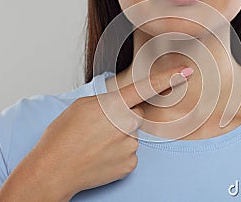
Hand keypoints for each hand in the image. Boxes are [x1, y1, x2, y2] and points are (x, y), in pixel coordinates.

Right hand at [0, 65, 191, 200]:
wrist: (53, 170)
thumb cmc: (62, 136)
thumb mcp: (82, 106)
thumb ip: (108, 101)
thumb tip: (123, 106)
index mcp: (114, 105)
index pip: (147, 87)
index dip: (169, 77)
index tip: (186, 70)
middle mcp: (127, 124)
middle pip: (136, 115)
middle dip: (124, 119)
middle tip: (99, 129)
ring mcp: (130, 145)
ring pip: (132, 135)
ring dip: (120, 137)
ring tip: (96, 144)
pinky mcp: (130, 164)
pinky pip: (131, 152)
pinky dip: (119, 153)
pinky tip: (102, 156)